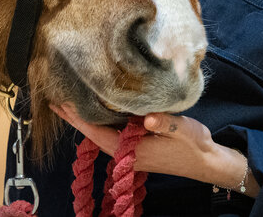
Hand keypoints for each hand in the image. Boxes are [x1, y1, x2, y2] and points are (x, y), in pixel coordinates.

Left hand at [51, 103, 256, 195]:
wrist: (206, 162)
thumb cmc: (194, 146)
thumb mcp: (183, 130)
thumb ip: (166, 122)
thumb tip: (146, 117)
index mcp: (133, 151)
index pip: (99, 134)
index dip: (79, 120)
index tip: (63, 106)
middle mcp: (127, 154)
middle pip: (94, 134)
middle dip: (76, 118)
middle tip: (57, 101)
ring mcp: (130, 152)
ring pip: (101, 134)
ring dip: (85, 119)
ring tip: (70, 103)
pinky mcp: (136, 147)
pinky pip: (111, 134)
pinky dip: (99, 121)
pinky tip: (97, 110)